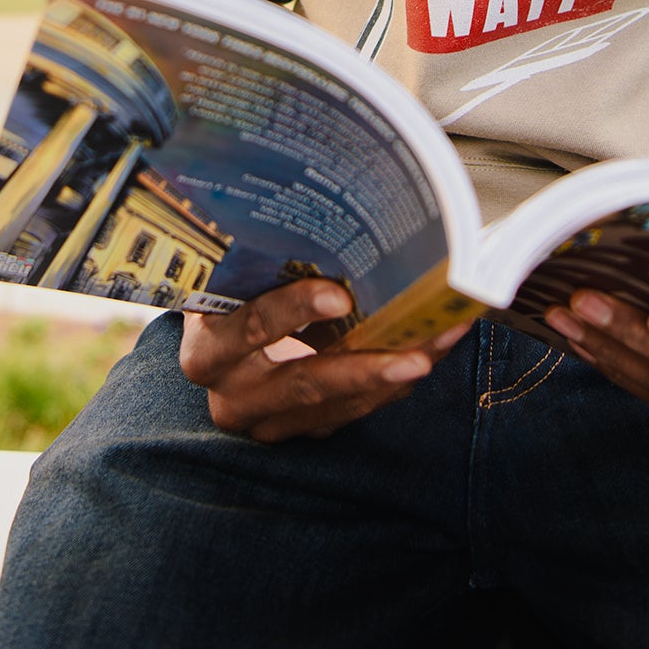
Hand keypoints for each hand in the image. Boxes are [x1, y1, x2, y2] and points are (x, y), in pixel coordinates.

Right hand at [179, 277, 471, 442]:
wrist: (219, 349)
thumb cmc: (230, 298)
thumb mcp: (231, 283)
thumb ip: (262, 264)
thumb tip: (326, 218)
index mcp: (207, 352)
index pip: (251, 330)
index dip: (294, 311)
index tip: (341, 295)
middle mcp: (233, 397)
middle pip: (304, 385)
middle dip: (366, 367)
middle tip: (417, 351)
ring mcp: (269, 422)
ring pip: (339, 405)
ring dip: (396, 374)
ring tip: (441, 340)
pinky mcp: (303, 430)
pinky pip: (354, 410)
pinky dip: (394, 381)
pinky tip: (431, 350)